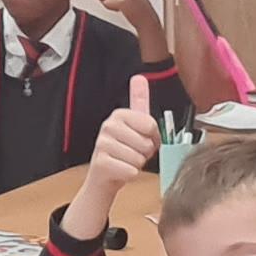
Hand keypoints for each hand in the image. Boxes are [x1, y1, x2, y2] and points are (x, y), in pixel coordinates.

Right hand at [84, 77, 165, 195]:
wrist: (104, 178)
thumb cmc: (123, 152)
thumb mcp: (134, 125)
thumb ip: (139, 101)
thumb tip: (139, 77)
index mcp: (119, 114)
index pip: (151, 125)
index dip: (153, 138)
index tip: (143, 140)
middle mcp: (108, 126)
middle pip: (146, 143)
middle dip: (145, 153)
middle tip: (133, 153)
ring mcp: (102, 144)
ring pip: (139, 158)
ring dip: (137, 165)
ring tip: (125, 162)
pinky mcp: (101, 163)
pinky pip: (130, 170)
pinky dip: (130, 175)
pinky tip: (120, 171)